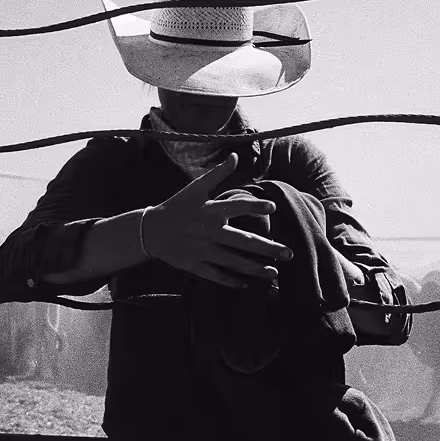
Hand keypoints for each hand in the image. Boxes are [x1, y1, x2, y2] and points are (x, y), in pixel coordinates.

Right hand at [142, 153, 292, 288]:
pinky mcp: (195, 266)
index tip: (273, 206)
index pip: (235, 207)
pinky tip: (248, 285)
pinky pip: (217, 276)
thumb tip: (235, 156)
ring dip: (255, 269)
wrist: (150, 231)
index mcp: (209, 211)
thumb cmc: (177, 206)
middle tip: (289, 253)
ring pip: (234, 262)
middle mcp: (207, 232)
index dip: (254, 206)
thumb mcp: (195, 188)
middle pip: (242, 242)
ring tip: (275, 273)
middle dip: (267, 248)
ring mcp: (202, 251)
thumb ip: (218, 173)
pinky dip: (232, 281)